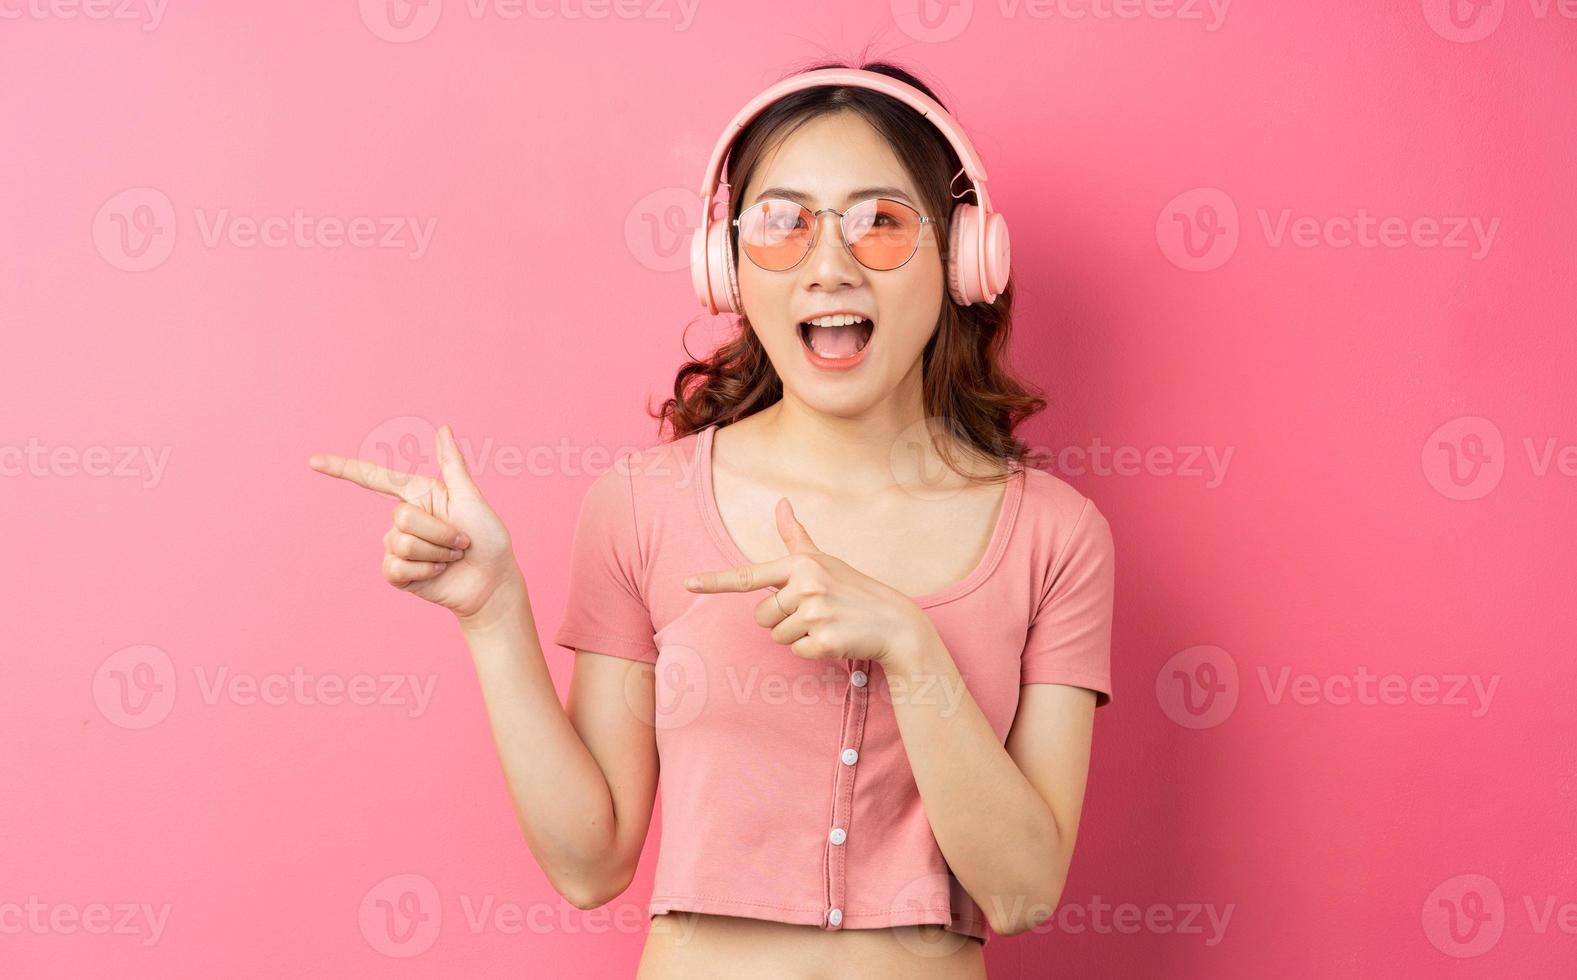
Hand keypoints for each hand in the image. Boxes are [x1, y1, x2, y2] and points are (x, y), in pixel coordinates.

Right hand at [307, 423, 523, 624]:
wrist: (492, 581)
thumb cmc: (488, 537)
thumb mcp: (471, 498)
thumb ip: (452, 464)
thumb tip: (443, 427)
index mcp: (418, 494)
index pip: (373, 478)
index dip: (341, 468)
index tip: (312, 461)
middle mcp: (404, 519)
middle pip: (401, 517)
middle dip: (439, 531)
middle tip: (461, 541)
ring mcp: (398, 547)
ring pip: (401, 543)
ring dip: (436, 552)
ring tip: (453, 557)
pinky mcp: (398, 573)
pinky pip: (395, 567)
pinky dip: (425, 571)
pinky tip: (438, 573)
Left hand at [682, 496, 933, 665]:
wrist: (894, 622)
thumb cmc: (853, 589)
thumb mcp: (824, 560)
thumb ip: (795, 537)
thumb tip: (780, 502)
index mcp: (801, 564)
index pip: (749, 575)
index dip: (716, 581)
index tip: (688, 583)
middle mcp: (806, 585)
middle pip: (762, 616)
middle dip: (782, 620)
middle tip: (814, 612)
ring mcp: (815, 613)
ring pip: (778, 636)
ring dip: (798, 635)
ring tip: (827, 623)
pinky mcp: (823, 640)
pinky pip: (796, 652)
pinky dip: (812, 651)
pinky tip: (834, 639)